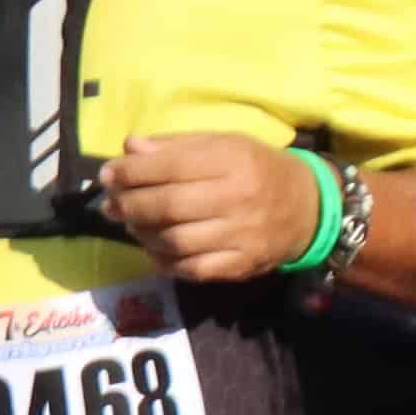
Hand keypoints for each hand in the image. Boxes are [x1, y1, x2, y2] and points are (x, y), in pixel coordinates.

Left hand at [98, 132, 318, 282]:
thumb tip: (129, 148)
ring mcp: (241, 235)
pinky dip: (163, 261)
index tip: (108, 174)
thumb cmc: (256, 169)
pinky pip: (191, 269)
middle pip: (168, 206)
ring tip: (130, 224)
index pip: (171, 166)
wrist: (307, 207)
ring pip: (175, 241)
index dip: (132, 172)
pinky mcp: (241, 265)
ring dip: (142, 234)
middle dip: (129, 205)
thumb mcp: (223, 145)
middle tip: (110, 204)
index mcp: (233, 160)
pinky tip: (153, 248)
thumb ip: (176, 146)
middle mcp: (239, 198)